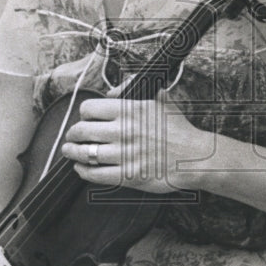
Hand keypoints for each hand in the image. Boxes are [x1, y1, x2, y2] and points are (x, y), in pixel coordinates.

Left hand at [61, 89, 209, 193]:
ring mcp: (125, 154)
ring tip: (69, 151)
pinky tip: (81, 168)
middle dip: (73, 134)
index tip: (84, 118)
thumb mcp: (161, 101)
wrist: (196, 157)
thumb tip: (114, 90)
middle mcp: (124, 131)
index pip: (90, 109)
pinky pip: (96, 175)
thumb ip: (137, 90)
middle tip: (72, 136)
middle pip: (82, 131)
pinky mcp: (128, 176)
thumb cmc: (179, 129)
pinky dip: (83, 171)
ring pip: (85, 153)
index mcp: (130, 110)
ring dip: (72, 152)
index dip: (83, 113)